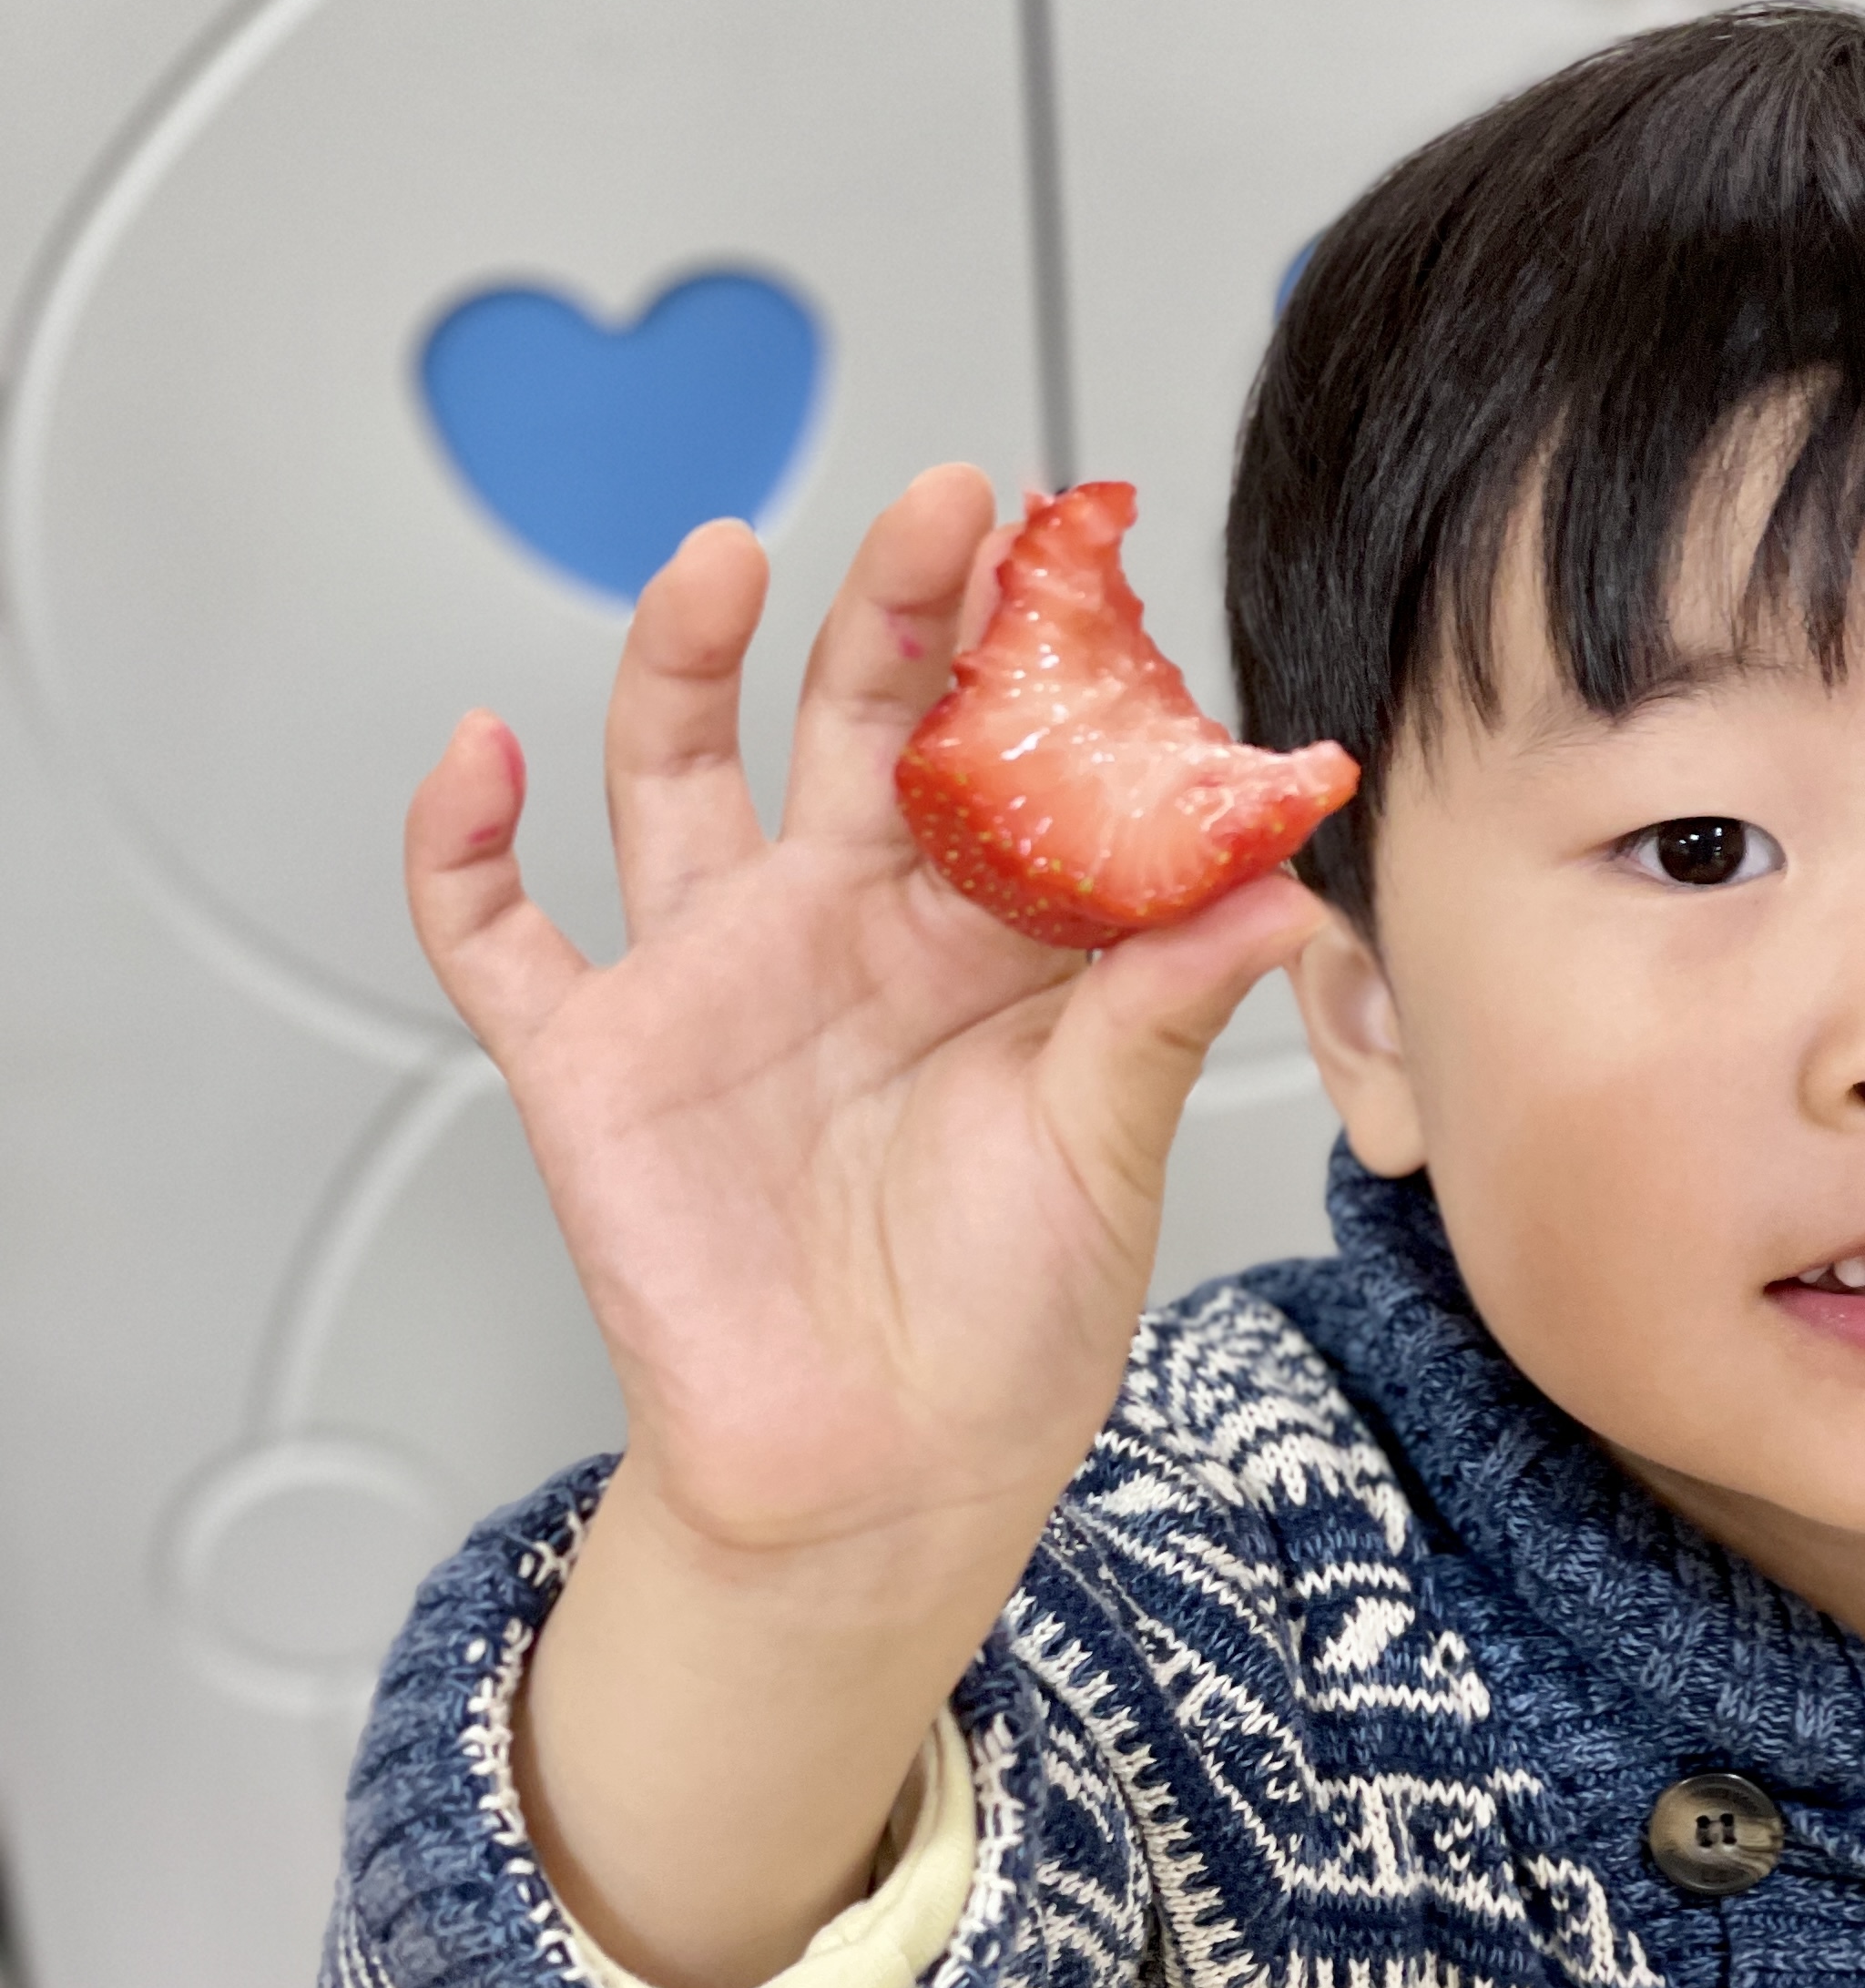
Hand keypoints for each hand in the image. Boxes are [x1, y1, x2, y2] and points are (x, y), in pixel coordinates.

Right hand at [406, 469, 1321, 1987]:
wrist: (880, 1482)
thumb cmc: (1007, 1326)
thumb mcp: (1109, 1155)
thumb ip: (1168, 1011)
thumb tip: (1281, 887)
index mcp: (981, 941)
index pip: (1001, 755)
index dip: (1028, 653)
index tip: (1075, 550)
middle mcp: (844, 928)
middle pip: (852, 718)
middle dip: (891, 605)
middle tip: (942, 504)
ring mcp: (712, 981)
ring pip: (672, 772)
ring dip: (681, 657)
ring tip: (726, 559)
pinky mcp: (594, 1064)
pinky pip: (496, 935)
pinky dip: (460, 843)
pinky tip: (481, 755)